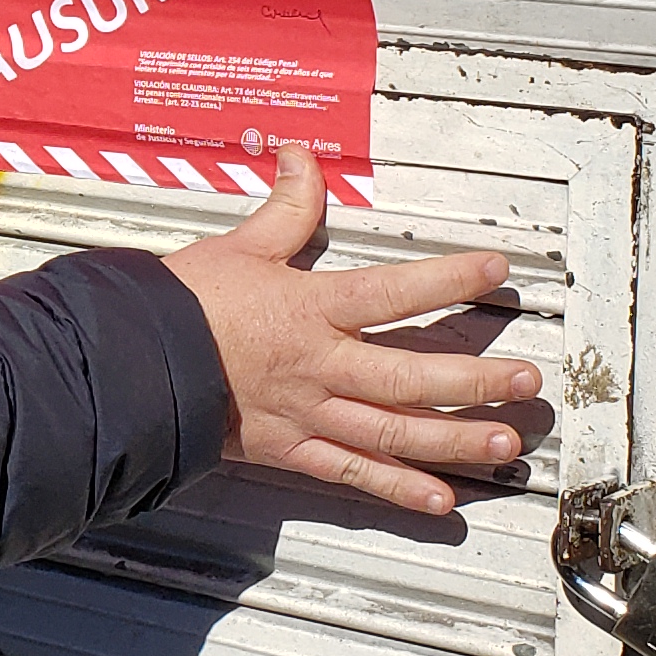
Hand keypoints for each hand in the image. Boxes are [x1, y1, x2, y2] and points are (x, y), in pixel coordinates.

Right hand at [162, 146, 541, 515]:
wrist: (128, 366)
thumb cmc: (178, 308)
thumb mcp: (238, 247)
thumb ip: (284, 207)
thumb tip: (300, 157)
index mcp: (310, 310)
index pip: (393, 291)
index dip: (449, 278)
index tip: (496, 270)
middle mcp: (318, 366)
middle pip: (412, 376)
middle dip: (477, 380)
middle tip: (527, 382)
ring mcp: (307, 414)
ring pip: (393, 431)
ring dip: (454, 439)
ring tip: (502, 443)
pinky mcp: (289, 450)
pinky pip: (351, 473)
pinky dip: (397, 488)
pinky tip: (439, 499)